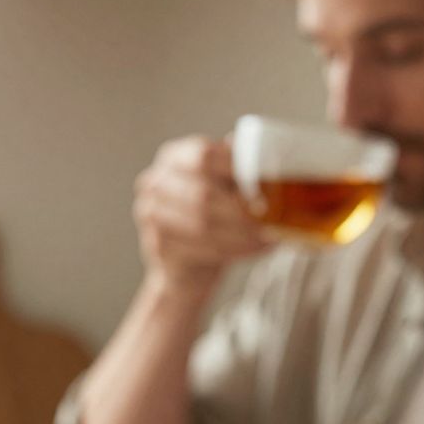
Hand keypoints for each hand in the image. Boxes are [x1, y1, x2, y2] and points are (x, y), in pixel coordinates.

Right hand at [134, 135, 270, 296]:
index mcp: (174, 157)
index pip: (204, 156)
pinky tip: (253, 250)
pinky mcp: (157, 245)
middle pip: (203, 193)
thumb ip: (238, 170)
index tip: (267, 183)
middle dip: (242, 210)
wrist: (186, 267)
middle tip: (272, 219)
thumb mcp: (225, 188)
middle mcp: (155, 182)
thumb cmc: (212, 218)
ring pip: (203, 225)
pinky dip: (231, 251)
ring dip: (241, 234)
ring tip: (268, 237)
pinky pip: (199, 249)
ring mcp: (150, 214)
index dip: (237, 169)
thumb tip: (265, 157)